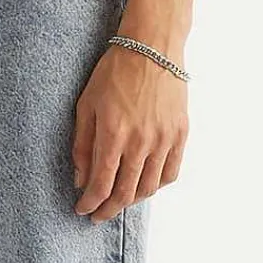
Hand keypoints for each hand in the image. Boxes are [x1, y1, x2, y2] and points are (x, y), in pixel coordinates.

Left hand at [71, 38, 186, 218]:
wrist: (152, 47)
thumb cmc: (114, 72)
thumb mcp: (86, 104)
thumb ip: (82, 145)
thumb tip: (81, 179)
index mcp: (114, 134)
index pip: (101, 184)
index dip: (90, 203)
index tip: (81, 209)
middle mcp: (141, 142)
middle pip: (125, 193)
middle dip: (108, 210)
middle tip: (98, 215)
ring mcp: (164, 140)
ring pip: (149, 187)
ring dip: (131, 200)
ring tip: (118, 201)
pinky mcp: (181, 134)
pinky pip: (171, 173)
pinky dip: (157, 185)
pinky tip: (144, 184)